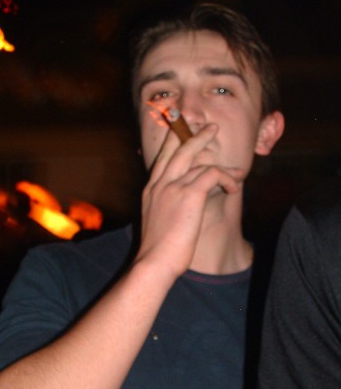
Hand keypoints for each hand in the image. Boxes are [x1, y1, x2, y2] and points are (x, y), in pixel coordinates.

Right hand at [137, 123, 244, 276]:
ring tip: (238, 172)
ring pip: (200, 160)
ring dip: (223, 166)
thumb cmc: (157, 249)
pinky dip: (227, 178)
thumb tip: (180, 206)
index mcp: (151, 189)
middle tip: (211, 127)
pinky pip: (213, 174)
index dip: (173, 142)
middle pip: (179, 148)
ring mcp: (174, 186)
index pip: (162, 157)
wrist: (154, 261)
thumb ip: (166, 206)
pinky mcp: (190, 194)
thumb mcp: (156, 221)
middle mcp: (160, 183)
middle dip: (196, 135)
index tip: (180, 132)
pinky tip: (234, 188)